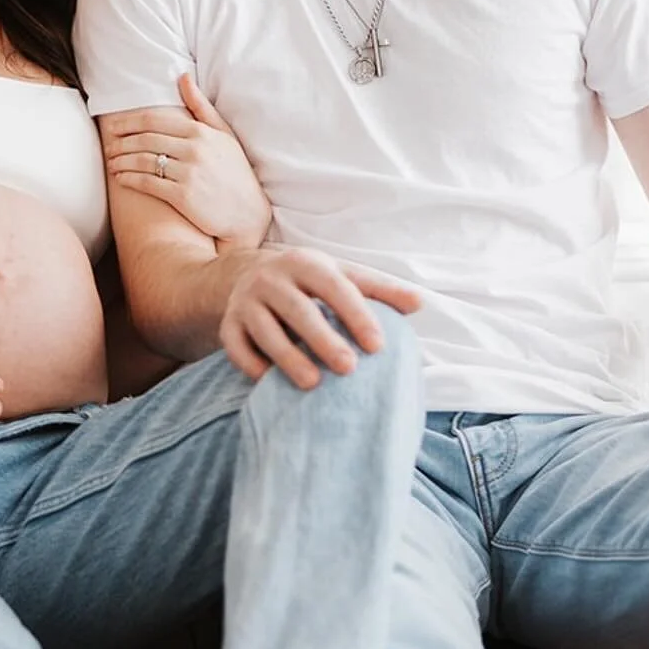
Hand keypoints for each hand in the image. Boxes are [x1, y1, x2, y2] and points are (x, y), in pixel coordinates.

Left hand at [104, 74, 271, 248]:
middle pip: (144, 139)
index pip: (154, 120)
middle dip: (121, 142)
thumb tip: (182, 76)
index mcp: (201, 131)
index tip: (113, 127)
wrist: (248, 213)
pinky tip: (120, 178)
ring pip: (143, 160)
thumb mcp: (224, 135)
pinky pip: (147, 183)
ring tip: (111, 163)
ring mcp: (188, 173)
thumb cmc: (235, 172)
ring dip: (121, 161)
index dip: (128, 122)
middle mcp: (194, 149)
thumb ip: (201, 107)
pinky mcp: (183, 196)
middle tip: (108, 146)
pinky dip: (129, 179)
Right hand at [221, 246, 421, 389]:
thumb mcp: (342, 276)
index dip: (356, 315)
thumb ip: (379, 290)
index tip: (378, 346)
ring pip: (265, 331)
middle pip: (298, 310)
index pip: (334, 288)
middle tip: (349, 369)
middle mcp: (272, 279)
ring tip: (313, 384)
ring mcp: (246, 302)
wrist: (248, 274)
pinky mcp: (228, 325)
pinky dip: (252, 366)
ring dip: (287, 358)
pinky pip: (236, 348)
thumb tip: (419, 304)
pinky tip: (271, 385)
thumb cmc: (309, 281)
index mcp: (306, 263)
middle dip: (322, 339)